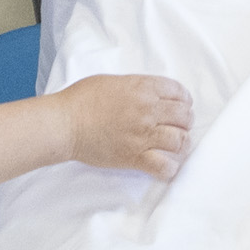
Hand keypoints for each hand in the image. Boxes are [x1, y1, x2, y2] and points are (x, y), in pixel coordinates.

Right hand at [57, 73, 193, 178]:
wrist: (65, 123)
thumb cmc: (81, 100)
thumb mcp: (114, 81)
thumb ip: (137, 87)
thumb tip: (150, 96)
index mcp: (143, 88)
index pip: (179, 92)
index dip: (184, 100)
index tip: (181, 106)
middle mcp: (148, 110)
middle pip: (184, 116)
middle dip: (184, 121)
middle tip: (178, 126)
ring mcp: (142, 135)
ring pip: (180, 140)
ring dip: (182, 143)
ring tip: (176, 145)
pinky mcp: (134, 157)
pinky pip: (164, 166)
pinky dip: (170, 168)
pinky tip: (166, 165)